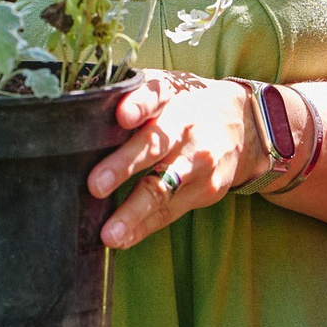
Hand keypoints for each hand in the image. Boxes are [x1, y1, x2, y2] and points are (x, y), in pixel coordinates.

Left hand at [85, 71, 261, 249]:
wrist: (244, 123)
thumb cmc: (183, 105)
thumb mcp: (164, 87)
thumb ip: (129, 93)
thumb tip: (82, 105)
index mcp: (169, 95)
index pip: (154, 95)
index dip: (138, 104)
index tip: (121, 116)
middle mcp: (185, 126)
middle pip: (154, 145)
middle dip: (124, 165)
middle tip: (96, 185)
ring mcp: (198, 161)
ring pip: (162, 188)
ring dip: (134, 212)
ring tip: (110, 233)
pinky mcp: (206, 189)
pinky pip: (170, 211)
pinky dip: (144, 226)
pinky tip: (122, 238)